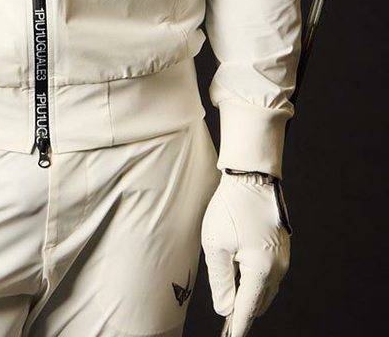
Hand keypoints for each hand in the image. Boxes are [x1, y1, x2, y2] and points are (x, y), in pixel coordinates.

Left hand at [201, 170, 291, 335]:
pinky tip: (242, 276)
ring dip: (251, 295)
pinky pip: (271, 274)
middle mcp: (278, 268)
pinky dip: (257, 280)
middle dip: (243, 311)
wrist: (252, 176)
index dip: (238, 327)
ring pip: (267, 289)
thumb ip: (220, 281)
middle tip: (227, 319)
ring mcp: (283, 257)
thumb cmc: (231, 207)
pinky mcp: (282, 247)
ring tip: (232, 299)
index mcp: (262, 270)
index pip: (247, 309)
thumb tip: (225, 307)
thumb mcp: (216, 245)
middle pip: (260, 302)